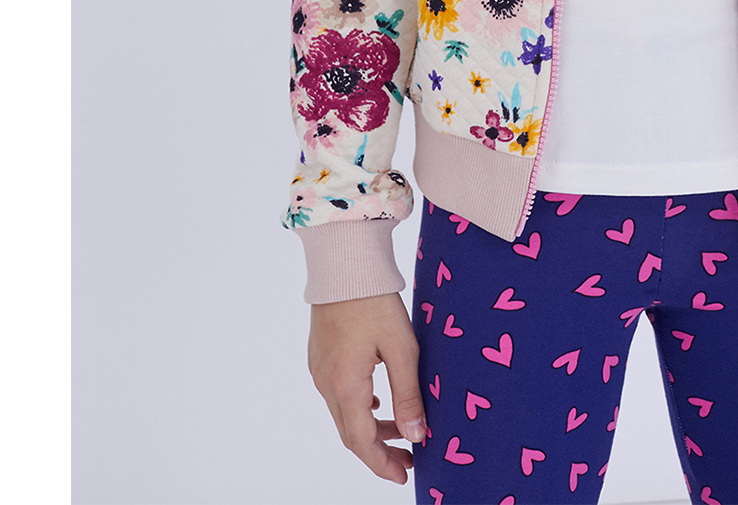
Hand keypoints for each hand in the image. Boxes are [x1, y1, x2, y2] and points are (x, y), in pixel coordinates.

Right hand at [308, 290, 425, 484]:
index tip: (404, 474)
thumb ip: (408, 394)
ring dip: (370, 427)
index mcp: (345, 386)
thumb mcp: (402, 348)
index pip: (362, 442)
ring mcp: (320, 369)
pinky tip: (378, 399)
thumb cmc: (375, 302)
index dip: (383, 464)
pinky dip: (359, 405)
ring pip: (344, 413)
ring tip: (399, 431)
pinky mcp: (320, 355)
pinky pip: (338, 393)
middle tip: (408, 459)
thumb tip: (417, 435)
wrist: (345, 263)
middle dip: (379, 451)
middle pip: (351, 432)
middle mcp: (326, 383)